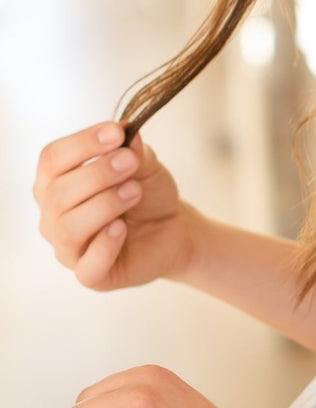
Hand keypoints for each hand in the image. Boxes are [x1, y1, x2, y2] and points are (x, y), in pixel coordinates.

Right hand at [34, 121, 194, 291]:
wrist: (172, 227)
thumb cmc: (146, 193)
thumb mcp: (144, 165)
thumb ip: (132, 150)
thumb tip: (124, 134)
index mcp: (56, 182)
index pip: (52, 159)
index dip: (82, 143)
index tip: (115, 132)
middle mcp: (53, 215)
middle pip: (57, 193)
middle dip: (97, 173)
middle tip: (131, 163)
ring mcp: (68, 248)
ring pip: (68, 227)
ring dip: (104, 204)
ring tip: (133, 191)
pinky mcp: (90, 275)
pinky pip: (86, 265)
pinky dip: (105, 244)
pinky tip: (122, 228)